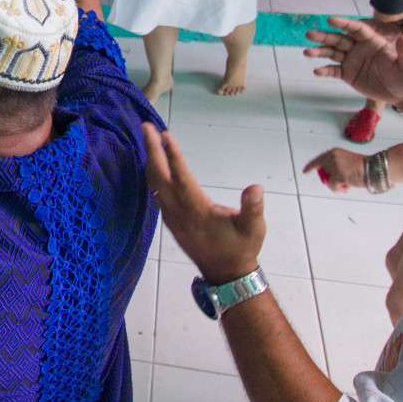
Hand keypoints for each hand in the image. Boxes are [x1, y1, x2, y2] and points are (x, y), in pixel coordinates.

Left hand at [144, 124, 265, 283]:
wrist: (226, 274)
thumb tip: (256, 188)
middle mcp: (179, 213)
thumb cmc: (241, 248)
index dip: (173, 156)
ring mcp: (172, 218)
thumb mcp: (254, 229)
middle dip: (152, 151)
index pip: (181, 178)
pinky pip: (157, 193)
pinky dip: (153, 175)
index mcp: (197, 212)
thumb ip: (253, 208)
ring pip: (155, 185)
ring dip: (150, 160)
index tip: (165, 135)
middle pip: (160, 178)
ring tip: (147, 138)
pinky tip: (153, 164)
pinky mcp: (171, 221)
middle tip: (146, 127)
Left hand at [301, 148, 369, 193]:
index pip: (319, 159)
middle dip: (330, 180)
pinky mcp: (337, 175)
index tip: (305, 171)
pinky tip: (348, 186)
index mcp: (334, 152)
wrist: (374, 167)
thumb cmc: (364, 167)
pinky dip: (340, 189)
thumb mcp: (346, 162)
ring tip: (348, 183)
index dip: (311, 166)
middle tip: (342, 183)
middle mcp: (332, 157)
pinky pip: (332, 186)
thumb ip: (336, 167)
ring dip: (337, 185)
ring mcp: (334, 166)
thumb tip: (329, 179)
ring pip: (328, 181)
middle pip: (324, 172)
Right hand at [304, 16, 402, 105]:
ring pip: (333, 53)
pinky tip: (317, 71)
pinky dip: (325, 71)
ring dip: (320, 51)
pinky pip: (334, 71)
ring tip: (307, 52)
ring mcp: (353, 61)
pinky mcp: (349, 74)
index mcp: (373, 42)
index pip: (356, 29)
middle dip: (324, 36)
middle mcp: (359, 48)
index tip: (330, 19)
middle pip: (339, 39)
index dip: (344, 23)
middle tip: (310, 34)